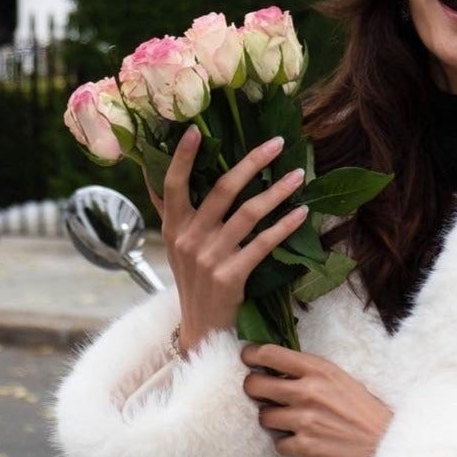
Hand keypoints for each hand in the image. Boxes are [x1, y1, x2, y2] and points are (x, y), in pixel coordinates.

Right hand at [145, 128, 310, 355]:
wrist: (200, 327)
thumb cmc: (193, 280)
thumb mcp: (175, 244)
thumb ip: (171, 210)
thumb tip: (154, 172)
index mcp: (172, 226)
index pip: (173, 184)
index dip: (183, 156)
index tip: (195, 129)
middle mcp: (188, 238)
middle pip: (222, 190)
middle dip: (251, 162)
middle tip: (276, 143)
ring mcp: (210, 257)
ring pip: (248, 214)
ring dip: (277, 191)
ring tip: (298, 176)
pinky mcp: (232, 276)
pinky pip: (263, 244)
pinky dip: (284, 227)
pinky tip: (302, 214)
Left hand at [241, 344, 393, 456]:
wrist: (387, 446)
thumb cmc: (366, 413)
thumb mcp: (341, 381)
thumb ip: (310, 374)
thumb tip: (276, 371)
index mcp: (319, 370)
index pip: (270, 354)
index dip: (251, 355)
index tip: (248, 359)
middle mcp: (308, 391)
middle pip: (255, 385)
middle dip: (254, 390)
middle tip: (263, 396)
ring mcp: (305, 420)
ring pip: (264, 417)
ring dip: (273, 421)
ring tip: (292, 424)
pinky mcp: (305, 447)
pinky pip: (278, 444)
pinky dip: (288, 445)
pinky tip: (304, 443)